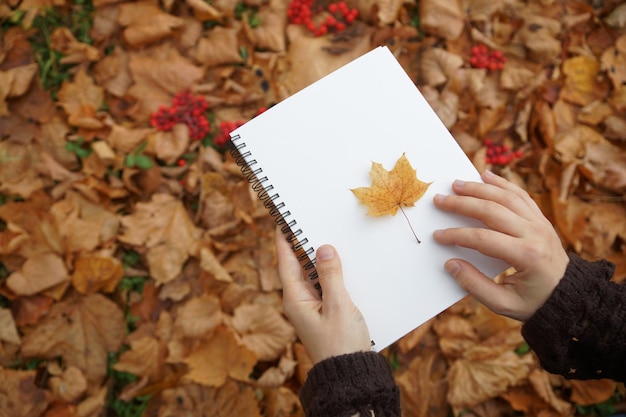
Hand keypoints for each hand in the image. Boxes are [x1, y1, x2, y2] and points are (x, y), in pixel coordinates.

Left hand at [275, 230, 370, 363]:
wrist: (350, 375)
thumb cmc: (342, 344)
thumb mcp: (338, 306)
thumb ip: (331, 275)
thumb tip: (323, 248)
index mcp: (295, 298)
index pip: (285, 261)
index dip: (283, 238)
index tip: (282, 218)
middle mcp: (300, 301)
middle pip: (298, 265)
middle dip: (303, 244)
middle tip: (309, 219)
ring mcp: (312, 307)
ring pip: (313, 275)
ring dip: (319, 258)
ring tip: (326, 234)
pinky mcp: (325, 312)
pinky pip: (324, 285)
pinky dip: (331, 272)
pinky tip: (342, 263)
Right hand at [433, 170, 569, 320]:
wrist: (568, 295)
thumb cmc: (533, 302)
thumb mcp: (503, 304)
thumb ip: (474, 285)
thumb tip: (450, 264)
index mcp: (526, 256)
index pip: (483, 238)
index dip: (457, 235)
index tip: (438, 236)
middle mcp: (535, 234)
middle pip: (492, 211)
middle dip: (462, 204)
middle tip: (440, 200)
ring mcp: (540, 223)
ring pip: (506, 197)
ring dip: (478, 188)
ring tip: (456, 184)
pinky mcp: (541, 219)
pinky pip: (520, 195)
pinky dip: (502, 183)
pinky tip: (486, 176)